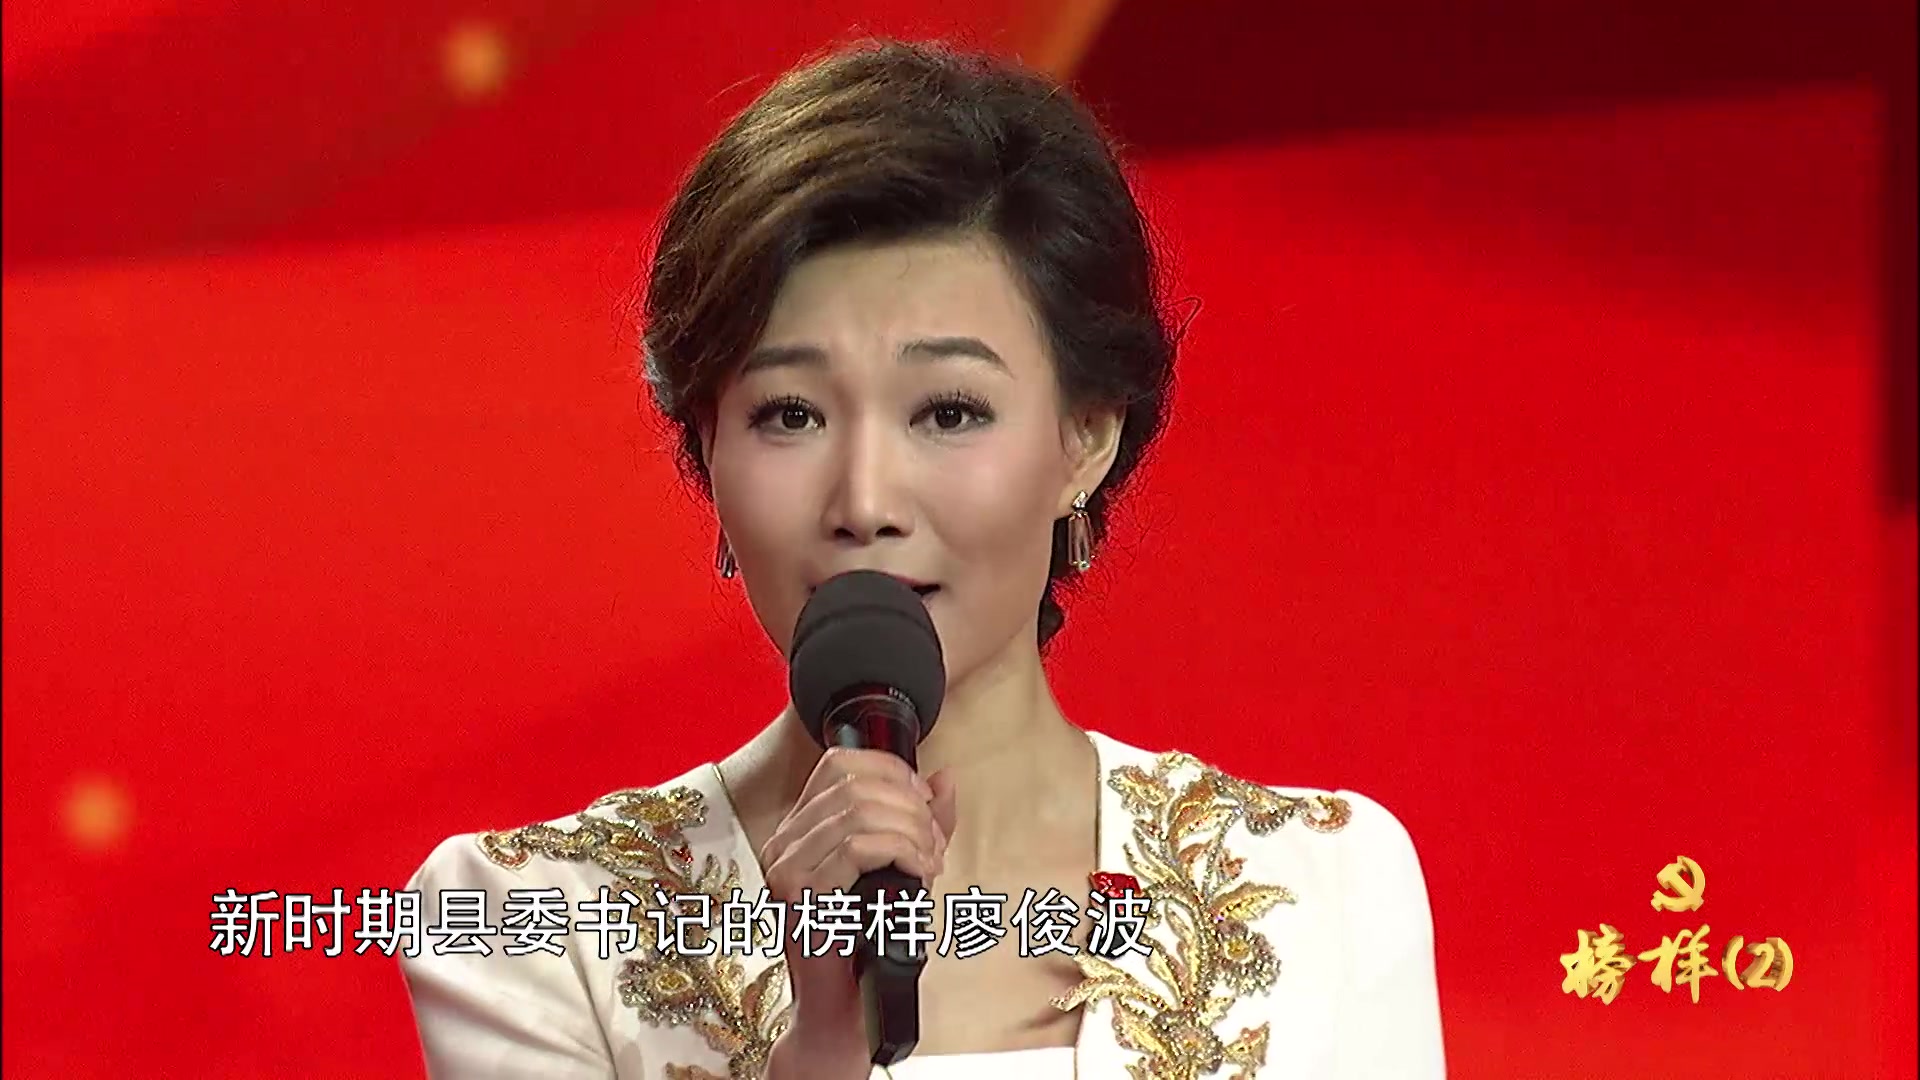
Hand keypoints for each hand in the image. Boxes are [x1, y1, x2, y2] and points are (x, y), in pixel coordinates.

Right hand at [759, 748, 957, 1077]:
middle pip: (854, 783)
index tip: (924, 799)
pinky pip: (857, 847)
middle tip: (934, 841)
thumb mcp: (901, 868)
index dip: (891, 770)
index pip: (840, 763)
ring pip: (859, 812)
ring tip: (930, 860)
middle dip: (910, 807)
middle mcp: (784, 841)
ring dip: (910, 830)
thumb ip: (922, 822)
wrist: (840, 1013)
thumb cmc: (865, 945)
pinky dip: (900, 851)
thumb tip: (945, 780)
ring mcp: (786, 868)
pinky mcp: (800, 896)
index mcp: (800, 829)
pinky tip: (918, 870)